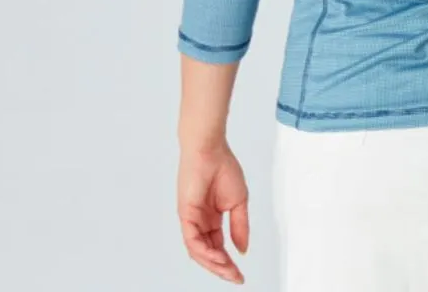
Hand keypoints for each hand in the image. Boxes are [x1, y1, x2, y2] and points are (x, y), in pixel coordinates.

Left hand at [177, 140, 248, 283]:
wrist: (211, 150)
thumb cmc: (224, 168)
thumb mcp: (239, 202)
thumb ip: (240, 226)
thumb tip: (242, 250)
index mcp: (212, 218)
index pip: (219, 247)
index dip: (229, 262)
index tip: (240, 275)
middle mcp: (200, 222)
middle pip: (209, 253)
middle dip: (222, 268)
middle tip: (235, 278)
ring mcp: (192, 220)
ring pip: (199, 251)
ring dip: (213, 263)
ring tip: (228, 269)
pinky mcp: (185, 215)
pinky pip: (192, 240)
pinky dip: (204, 252)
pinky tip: (217, 257)